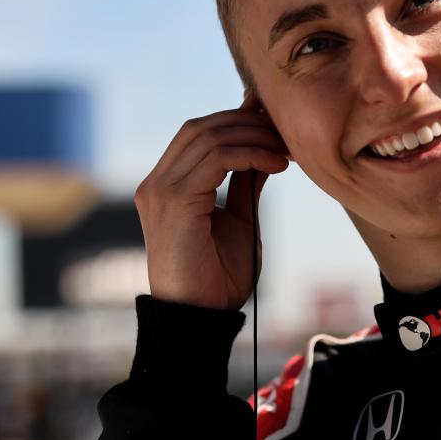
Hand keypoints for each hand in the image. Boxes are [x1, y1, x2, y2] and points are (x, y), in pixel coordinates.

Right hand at [134, 94, 288, 309]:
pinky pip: (217, 158)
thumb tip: (264, 149)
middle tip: (284, 134)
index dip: (236, 121)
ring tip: (285, 151)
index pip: (197, 134)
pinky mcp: (174, 202)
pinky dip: (251, 154)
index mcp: (165, 187)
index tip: (275, 126)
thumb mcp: (239, 219)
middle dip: (247, 123)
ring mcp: (160, 191)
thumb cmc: (218, 278)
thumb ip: (245, 183)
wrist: (200, 318)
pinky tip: (277, 166)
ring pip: (209, 137)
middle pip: (201, 128)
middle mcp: (156, 184)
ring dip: (254, 137)